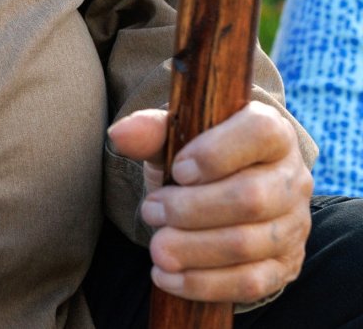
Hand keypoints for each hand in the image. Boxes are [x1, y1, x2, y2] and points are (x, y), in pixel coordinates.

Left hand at [107, 101, 312, 304]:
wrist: (221, 192)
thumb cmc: (196, 158)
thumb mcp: (175, 138)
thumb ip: (151, 131)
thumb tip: (120, 134)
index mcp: (272, 132)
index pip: (260, 133)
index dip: (216, 153)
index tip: (177, 170)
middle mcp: (291, 178)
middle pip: (251, 198)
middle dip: (191, 210)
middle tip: (150, 211)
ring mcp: (294, 225)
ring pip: (248, 244)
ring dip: (193, 250)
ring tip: (156, 248)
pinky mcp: (284, 266)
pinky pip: (250, 283)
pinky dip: (203, 283)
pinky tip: (168, 277)